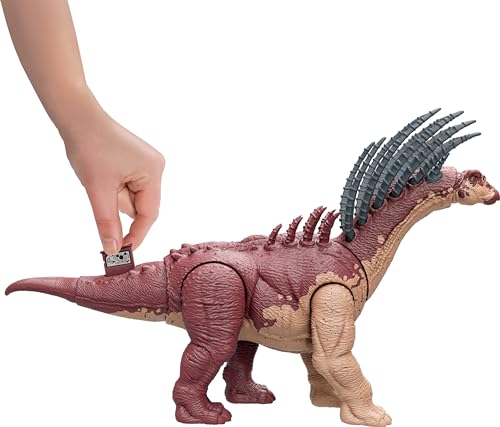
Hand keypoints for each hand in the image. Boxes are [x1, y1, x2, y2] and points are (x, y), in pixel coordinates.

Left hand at [62, 109, 164, 254]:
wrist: (79, 118)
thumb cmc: (89, 148)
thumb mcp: (98, 190)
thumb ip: (107, 223)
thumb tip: (113, 250)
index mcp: (153, 172)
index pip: (149, 214)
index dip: (136, 235)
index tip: (121, 252)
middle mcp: (156, 168)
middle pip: (142, 206)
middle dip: (118, 207)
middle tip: (100, 198)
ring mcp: (149, 164)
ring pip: (134, 198)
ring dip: (115, 197)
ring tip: (99, 178)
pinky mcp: (139, 162)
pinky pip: (131, 187)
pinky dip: (116, 189)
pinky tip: (104, 175)